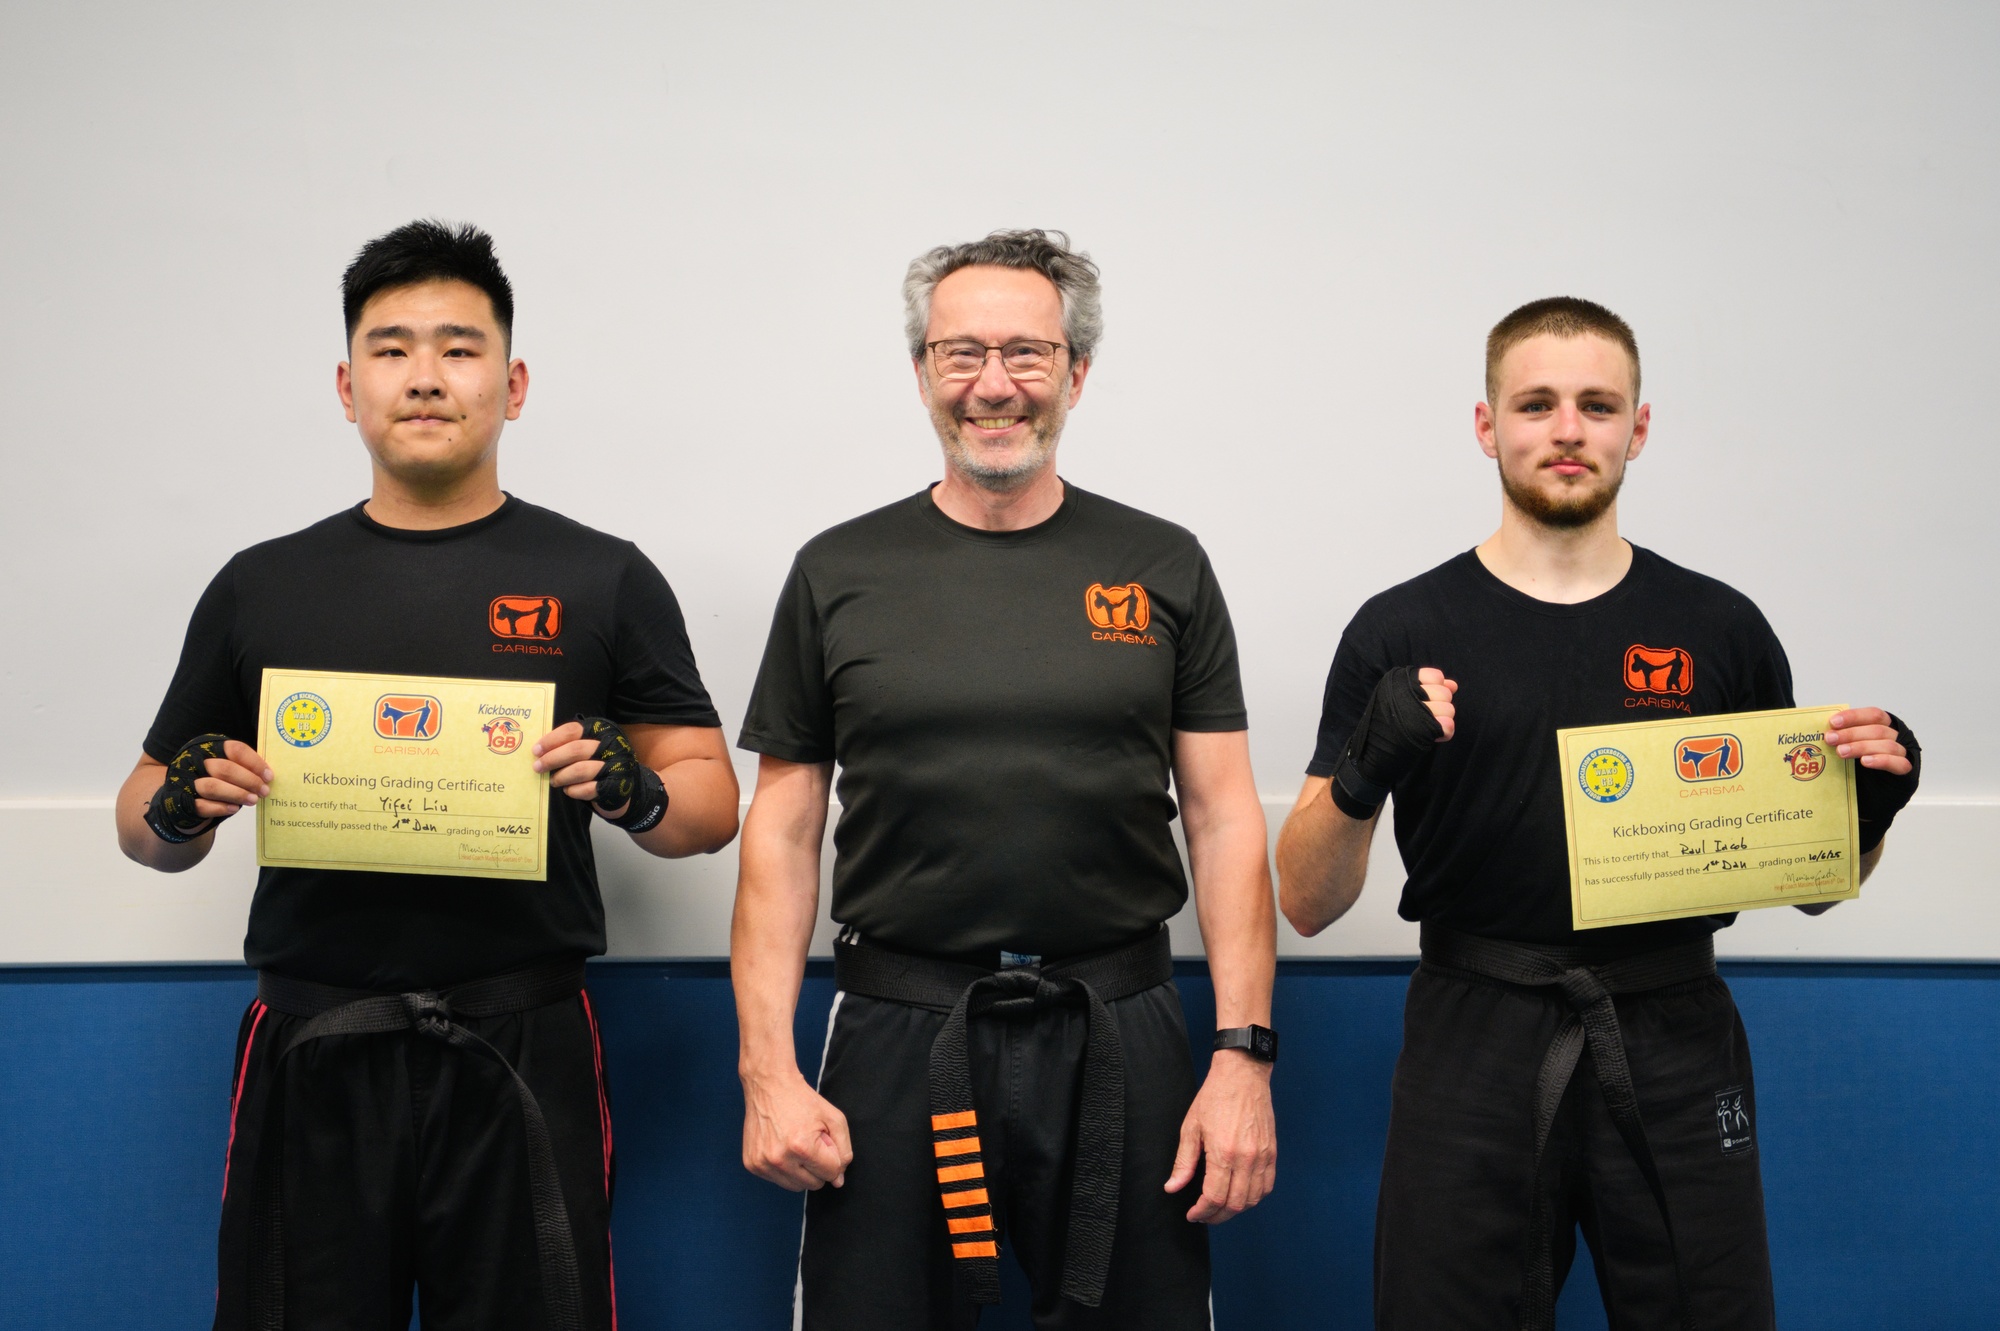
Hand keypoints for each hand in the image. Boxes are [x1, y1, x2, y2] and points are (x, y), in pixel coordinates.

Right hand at [186, 739, 271, 821]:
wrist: (189, 798)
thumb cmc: (217, 779)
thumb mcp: (230, 766)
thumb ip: (245, 767)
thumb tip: (268, 776)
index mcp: (210, 748)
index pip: (235, 749)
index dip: (254, 762)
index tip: (269, 776)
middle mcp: (196, 762)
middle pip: (224, 768)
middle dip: (248, 780)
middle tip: (264, 791)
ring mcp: (187, 781)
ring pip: (212, 786)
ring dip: (237, 794)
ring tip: (253, 800)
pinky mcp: (183, 801)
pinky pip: (202, 805)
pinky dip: (220, 807)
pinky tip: (234, 808)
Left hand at [532, 721, 627, 816]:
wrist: (622, 786)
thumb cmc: (597, 763)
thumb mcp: (587, 748)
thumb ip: (568, 744)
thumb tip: (538, 751)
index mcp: (601, 730)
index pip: (572, 730)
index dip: (551, 740)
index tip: (535, 751)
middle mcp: (611, 745)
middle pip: (575, 749)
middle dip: (552, 759)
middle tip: (537, 767)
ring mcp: (615, 766)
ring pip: (580, 770)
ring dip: (561, 777)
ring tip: (553, 781)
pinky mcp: (615, 786)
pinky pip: (587, 789)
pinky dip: (573, 791)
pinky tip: (568, 790)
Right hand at [741, 1068, 852, 1191]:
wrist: (769, 1085)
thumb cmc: (803, 1100)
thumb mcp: (834, 1118)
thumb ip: (844, 1150)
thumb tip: (838, 1181)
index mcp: (802, 1147)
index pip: (831, 1173)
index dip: (833, 1156)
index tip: (824, 1139)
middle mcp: (780, 1159)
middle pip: (814, 1184)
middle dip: (818, 1166)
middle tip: (810, 1141)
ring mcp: (763, 1163)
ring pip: (796, 1186)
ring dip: (802, 1170)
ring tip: (796, 1145)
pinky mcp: (752, 1165)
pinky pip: (778, 1180)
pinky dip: (785, 1168)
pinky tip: (782, 1147)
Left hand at [1164, 1050, 1275, 1222]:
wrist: (1242, 1076)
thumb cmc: (1215, 1097)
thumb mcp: (1191, 1128)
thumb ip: (1183, 1162)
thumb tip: (1173, 1187)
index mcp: (1223, 1152)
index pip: (1214, 1197)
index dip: (1202, 1212)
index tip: (1193, 1214)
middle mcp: (1246, 1158)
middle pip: (1235, 1204)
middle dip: (1217, 1216)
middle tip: (1204, 1215)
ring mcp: (1262, 1156)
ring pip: (1253, 1199)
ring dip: (1236, 1209)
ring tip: (1220, 1207)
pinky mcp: (1272, 1152)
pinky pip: (1267, 1185)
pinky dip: (1254, 1197)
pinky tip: (1241, 1195)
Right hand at [1330, 665, 1456, 817]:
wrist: (1371, 752)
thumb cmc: (1387, 725)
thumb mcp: (1402, 700)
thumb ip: (1429, 688)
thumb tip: (1453, 685)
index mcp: (1398, 682)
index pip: (1435, 676)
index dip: (1437, 689)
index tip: (1427, 700)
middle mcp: (1404, 693)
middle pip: (1444, 693)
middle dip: (1442, 706)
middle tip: (1428, 717)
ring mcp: (1412, 712)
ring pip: (1449, 709)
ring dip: (1443, 720)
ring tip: (1429, 727)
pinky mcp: (1419, 730)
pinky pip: (1448, 725)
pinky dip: (1445, 732)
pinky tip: (1435, 736)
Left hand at [1825, 708, 1911, 775]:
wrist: (1877, 790)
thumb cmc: (1862, 764)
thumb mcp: (1852, 745)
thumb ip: (1843, 737)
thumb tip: (1823, 731)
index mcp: (1883, 726)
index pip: (1873, 715)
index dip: (1854, 716)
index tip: (1833, 722)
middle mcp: (1894, 737)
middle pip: (1877, 730)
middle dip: (1851, 733)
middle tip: (1830, 738)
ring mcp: (1901, 753)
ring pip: (1887, 745)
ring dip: (1861, 747)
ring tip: (1841, 752)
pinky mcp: (1904, 770)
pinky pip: (1898, 763)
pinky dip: (1881, 761)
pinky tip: (1865, 761)